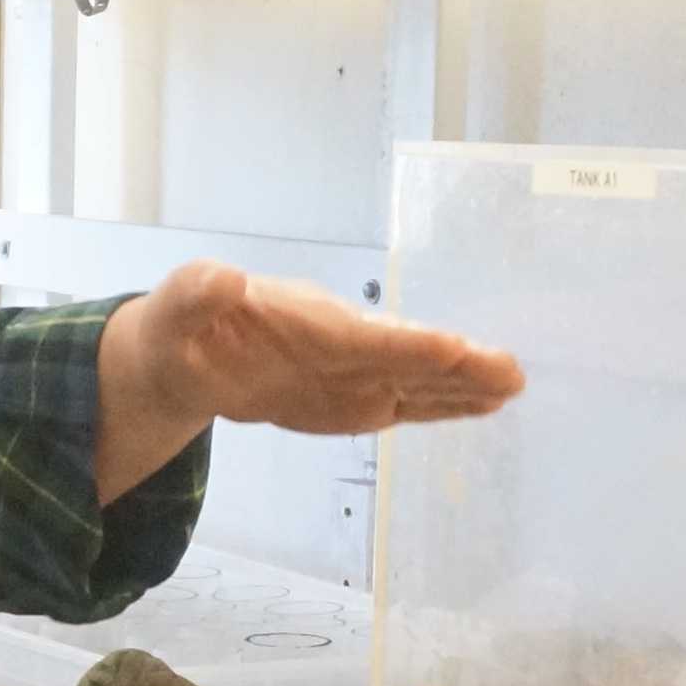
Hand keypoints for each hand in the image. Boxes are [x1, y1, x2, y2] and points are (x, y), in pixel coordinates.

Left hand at [96, 263, 522, 501]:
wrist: (186, 353)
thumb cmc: (183, 327)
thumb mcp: (173, 309)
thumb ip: (195, 296)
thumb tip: (221, 279)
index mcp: (304, 321)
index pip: (360, 337)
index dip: (403, 344)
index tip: (450, 347)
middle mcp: (341, 345)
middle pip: (405, 357)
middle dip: (456, 366)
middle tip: (509, 372)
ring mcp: (353, 374)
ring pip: (416, 382)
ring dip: (463, 387)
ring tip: (512, 388)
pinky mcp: (355, 400)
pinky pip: (405, 403)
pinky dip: (444, 407)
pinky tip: (484, 407)